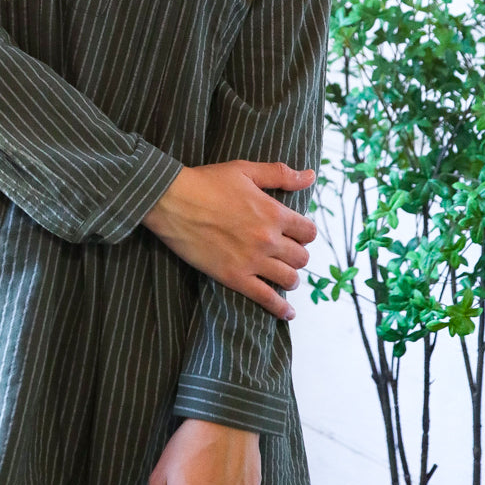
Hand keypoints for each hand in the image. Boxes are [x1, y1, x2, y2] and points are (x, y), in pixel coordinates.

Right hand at [142, 161, 316, 318]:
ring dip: (290, 278)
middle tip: (286, 254)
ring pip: (289, 279)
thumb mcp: (245, 170)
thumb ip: (281, 174)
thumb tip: (311, 175)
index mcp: (273, 212)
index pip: (308, 232)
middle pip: (302, 257)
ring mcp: (252, 261)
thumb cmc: (207, 182)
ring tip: (284, 276)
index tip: (296, 234)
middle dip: (297, 255)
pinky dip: (280, 308)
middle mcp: (268, 239)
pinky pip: (266, 298)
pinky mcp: (234, 277)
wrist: (173, 201)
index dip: (304, 233)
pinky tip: (287, 313)